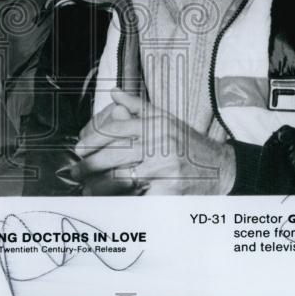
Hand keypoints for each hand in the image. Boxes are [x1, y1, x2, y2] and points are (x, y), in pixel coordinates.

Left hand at [70, 89, 235, 194]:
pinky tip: (111, 202)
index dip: (94, 140)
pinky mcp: (170, 189)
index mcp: (155, 124)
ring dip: (101, 185)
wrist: (219, 167)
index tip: (78, 149)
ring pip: (123, 177)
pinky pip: (140, 197)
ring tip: (87, 189)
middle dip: (91, 165)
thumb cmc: (187, 143)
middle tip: (75, 172)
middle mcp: (159, 143)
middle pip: (115, 154)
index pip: (116, 129)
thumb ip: (137, 106)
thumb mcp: (164, 118)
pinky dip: (123, 200)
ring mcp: (165, 167)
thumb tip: (114, 93)